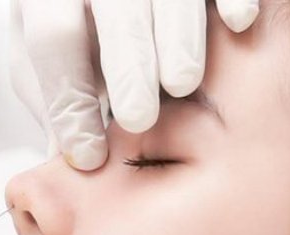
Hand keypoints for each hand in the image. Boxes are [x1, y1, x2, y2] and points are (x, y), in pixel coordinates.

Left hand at [11, 0, 259, 169]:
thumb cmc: (78, 38)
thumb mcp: (51, 67)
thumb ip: (57, 105)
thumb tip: (64, 164)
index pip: (54, 41)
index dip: (70, 98)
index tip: (89, 155)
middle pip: (116, 15)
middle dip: (127, 66)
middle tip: (138, 119)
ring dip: (178, 38)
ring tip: (182, 84)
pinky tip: (238, 23)